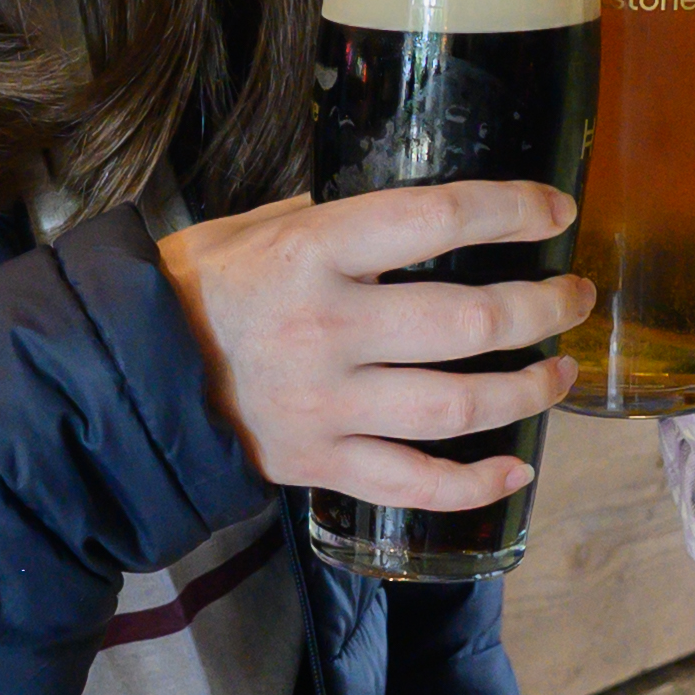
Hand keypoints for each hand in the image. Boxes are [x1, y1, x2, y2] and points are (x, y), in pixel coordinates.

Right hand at [155, 187, 592, 512]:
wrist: (120, 371)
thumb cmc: (198, 286)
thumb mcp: (257, 225)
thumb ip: (339, 222)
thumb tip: (424, 219)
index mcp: (310, 251)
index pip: (435, 219)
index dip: (510, 212)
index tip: (556, 211)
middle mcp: (325, 328)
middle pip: (467, 320)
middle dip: (540, 309)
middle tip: (574, 298)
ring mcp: (322, 404)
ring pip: (455, 405)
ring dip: (525, 390)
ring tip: (558, 372)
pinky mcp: (313, 464)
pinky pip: (410, 482)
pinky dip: (472, 483)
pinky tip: (516, 469)